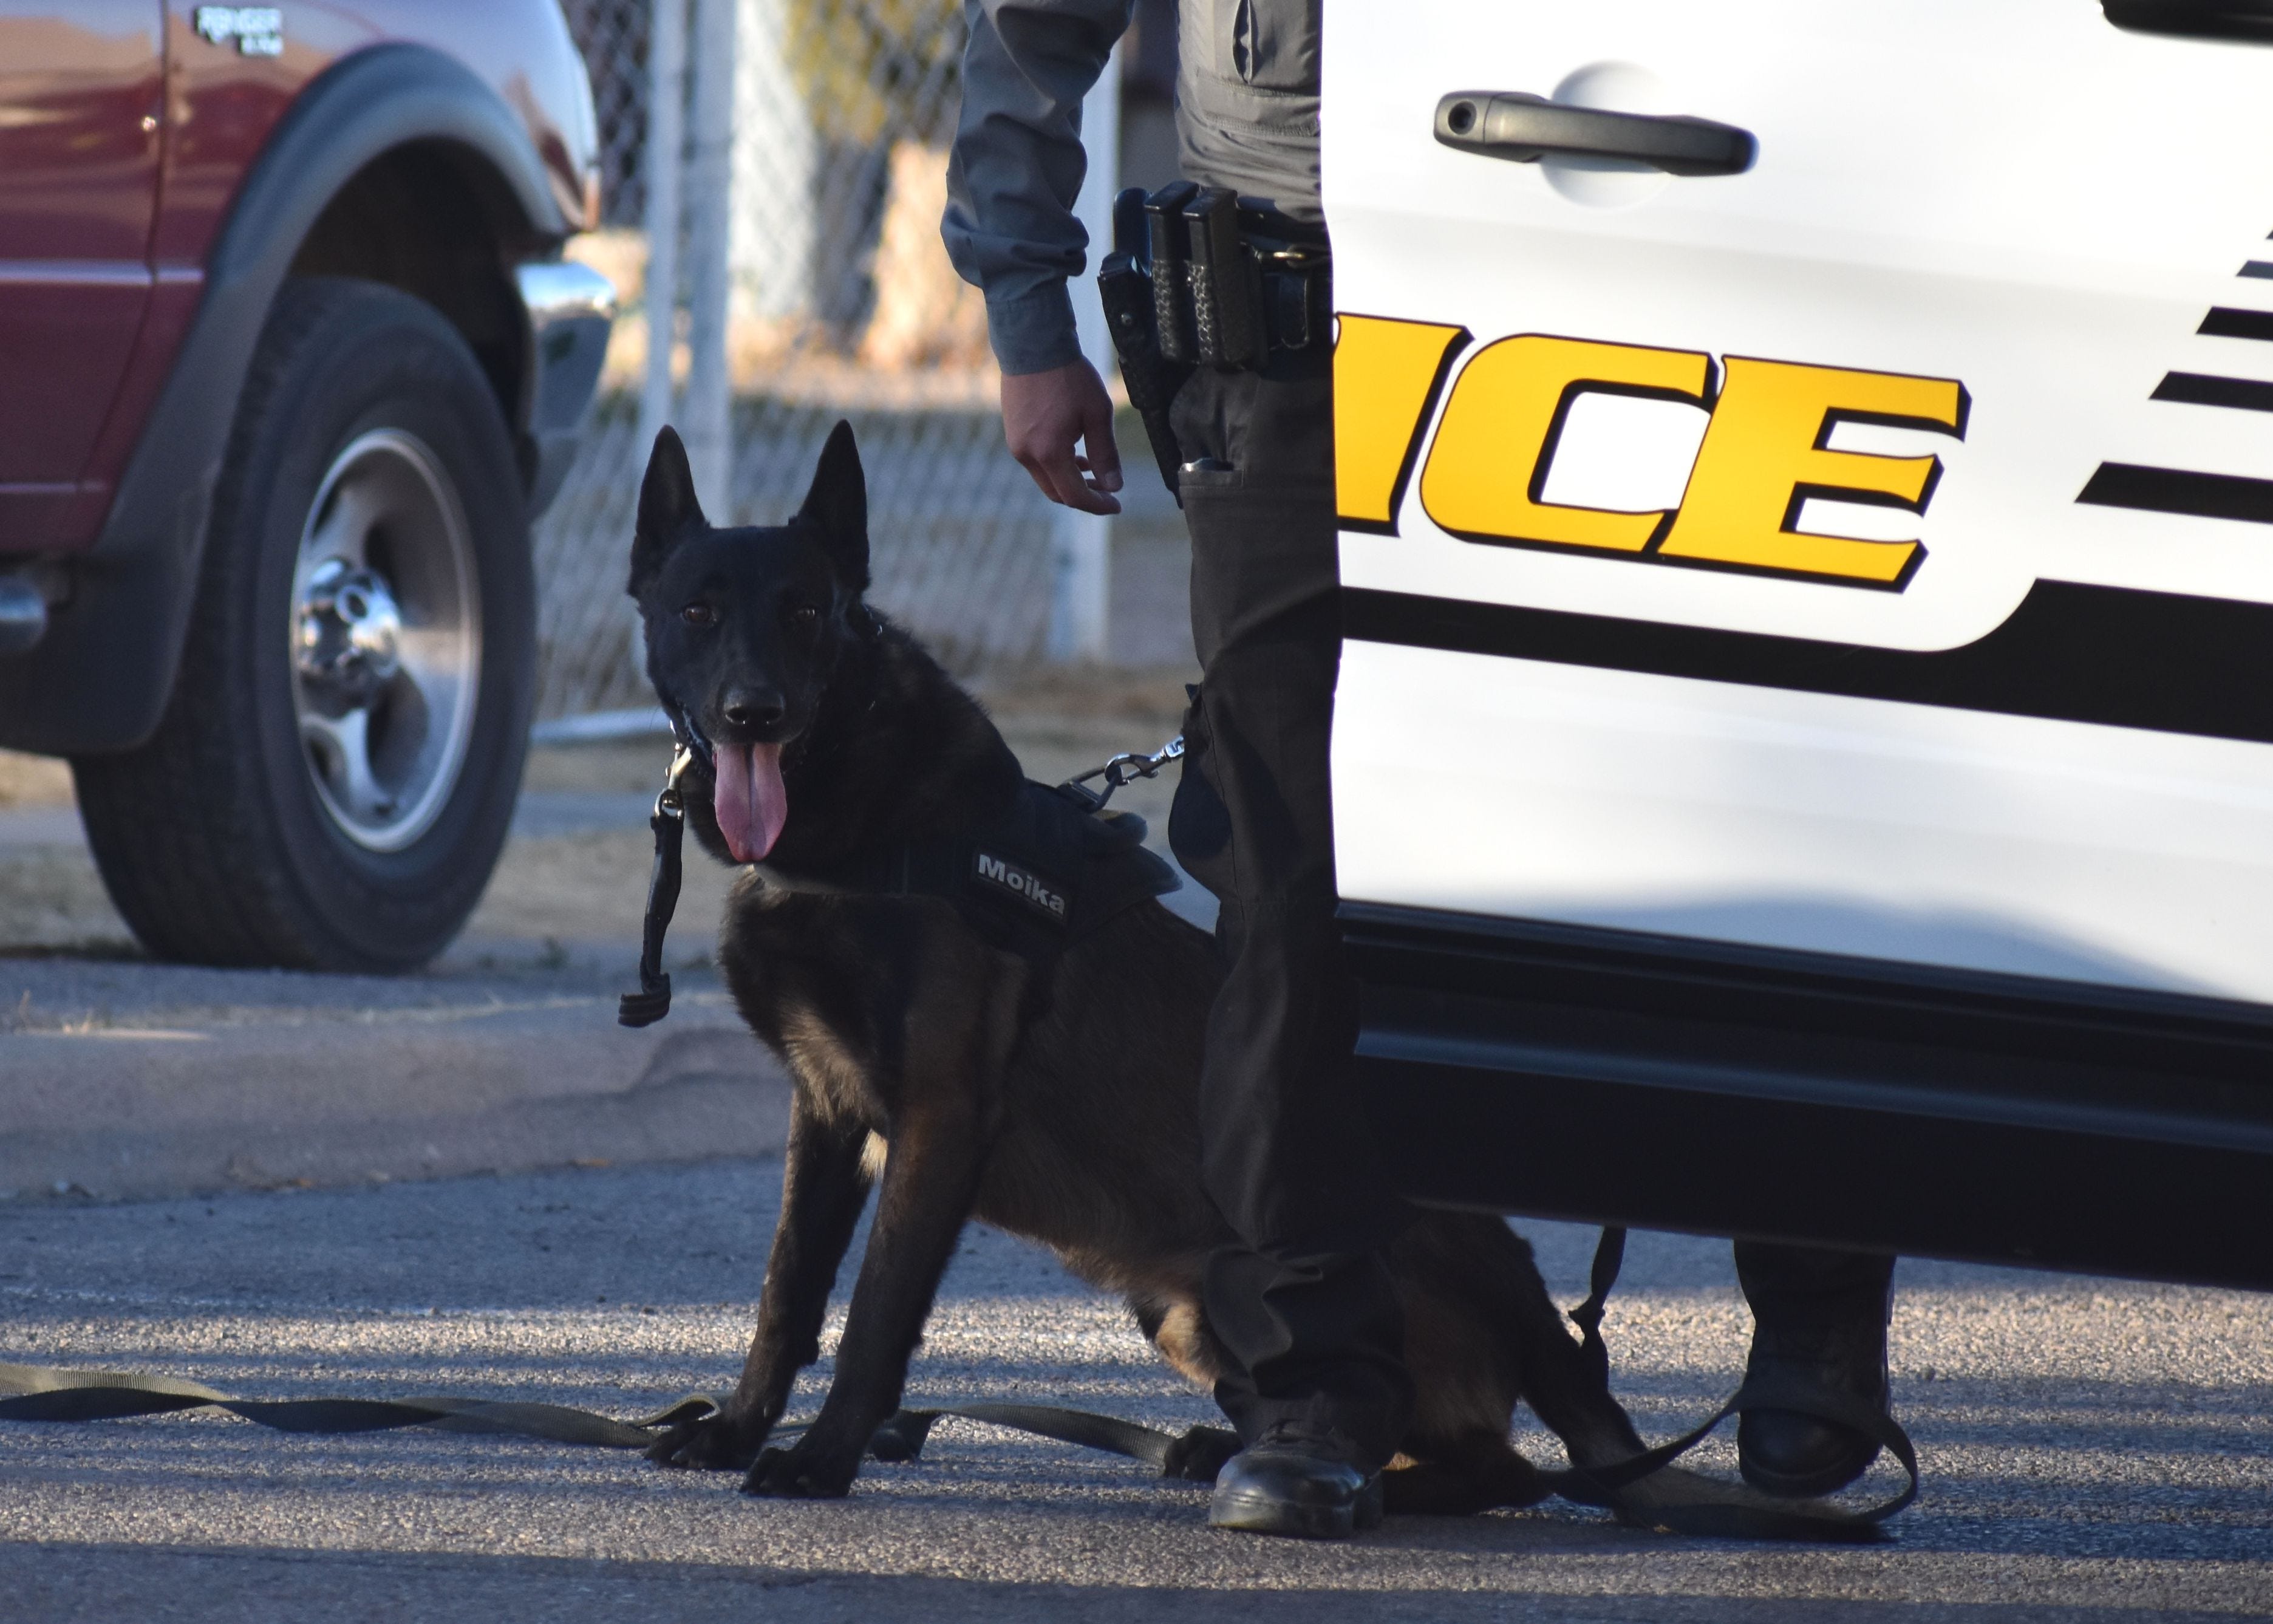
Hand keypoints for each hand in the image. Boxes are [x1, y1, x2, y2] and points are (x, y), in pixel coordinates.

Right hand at [1000, 359, 1122, 514]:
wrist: (1033, 345)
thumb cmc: (1069, 376)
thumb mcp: (1097, 414)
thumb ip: (1106, 454)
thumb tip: (1114, 486)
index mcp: (1049, 452)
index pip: (1075, 496)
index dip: (1097, 505)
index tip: (1117, 504)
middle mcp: (1027, 455)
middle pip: (1057, 493)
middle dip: (1084, 496)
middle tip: (1107, 490)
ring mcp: (1016, 445)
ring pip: (1046, 479)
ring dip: (1070, 480)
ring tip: (1092, 466)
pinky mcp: (1012, 434)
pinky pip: (1036, 462)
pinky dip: (1056, 466)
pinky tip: (1074, 451)